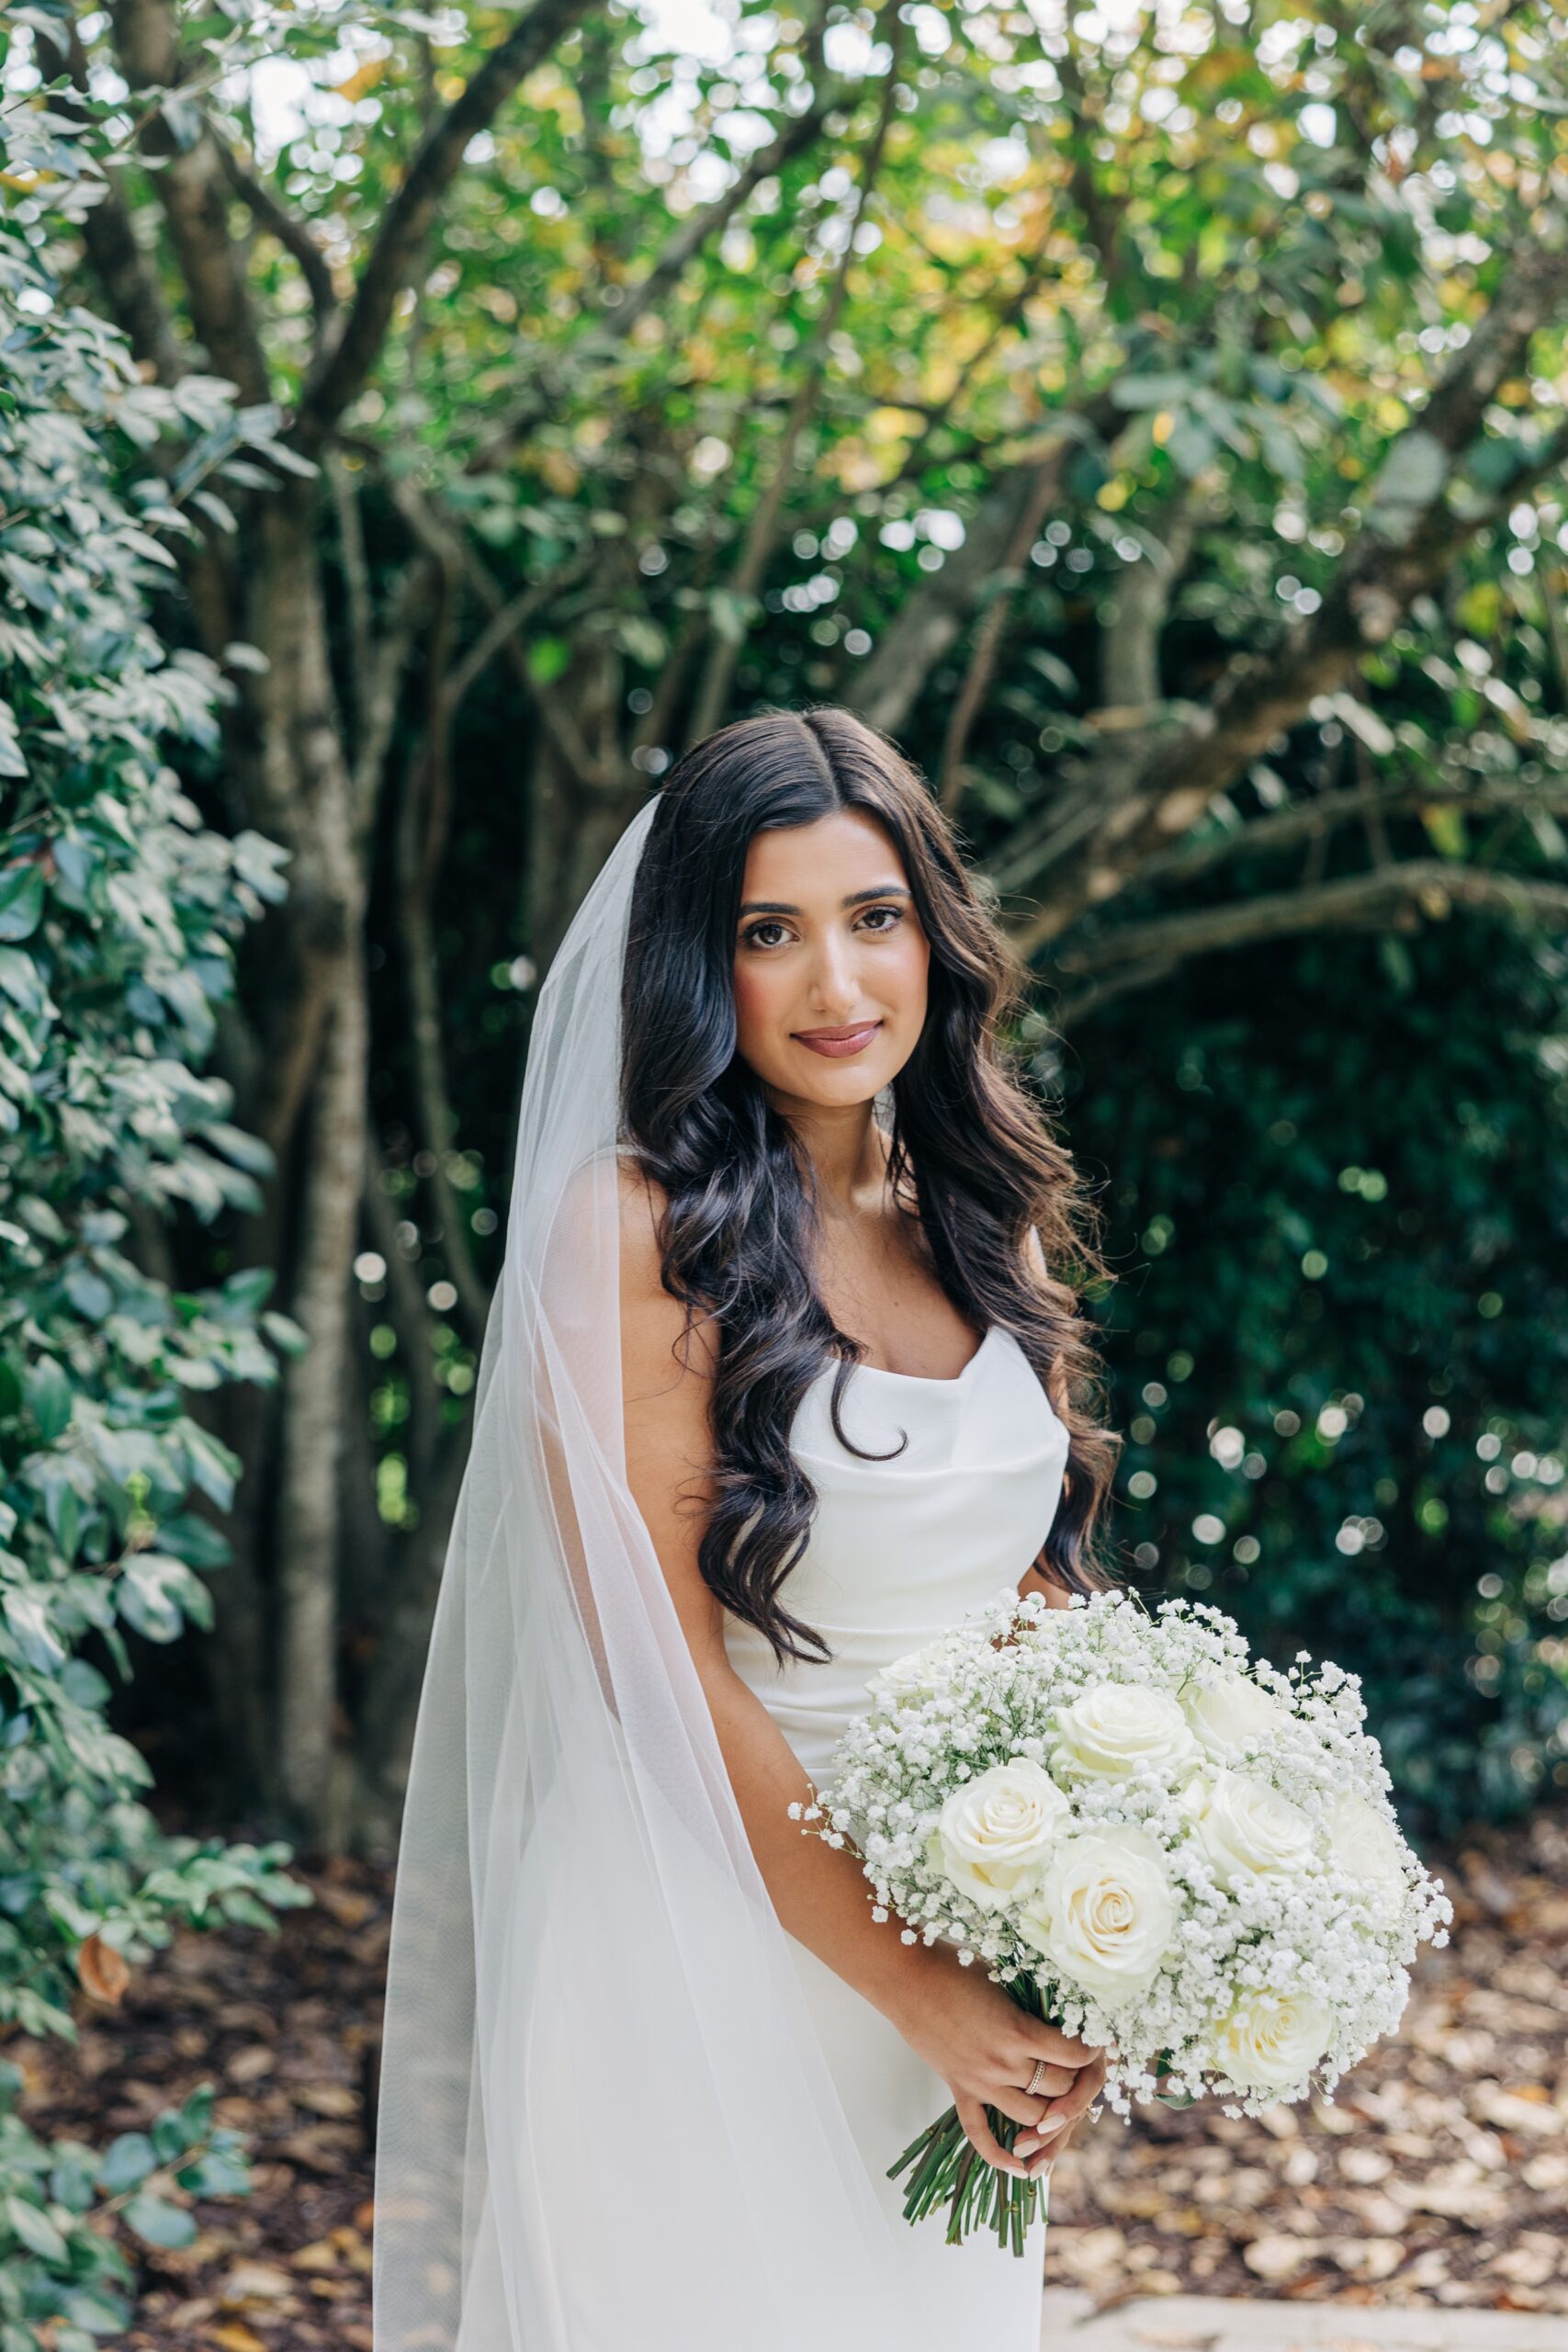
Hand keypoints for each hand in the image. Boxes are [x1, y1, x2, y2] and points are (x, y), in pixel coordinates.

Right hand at [887, 1943, 1102, 2179]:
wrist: (906, 1978)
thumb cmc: (956, 1966)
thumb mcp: (1004, 1978)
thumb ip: (1034, 2002)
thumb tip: (1067, 2011)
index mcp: (1018, 2031)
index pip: (1074, 2056)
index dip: (1092, 2050)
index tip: (1097, 2041)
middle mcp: (1003, 2064)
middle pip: (1058, 2089)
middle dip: (1077, 2080)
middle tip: (1082, 2069)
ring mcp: (980, 2082)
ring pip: (1031, 2118)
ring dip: (1050, 2115)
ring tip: (1060, 2103)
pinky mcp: (959, 2090)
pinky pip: (981, 2135)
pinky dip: (1001, 2156)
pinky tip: (1020, 2167)